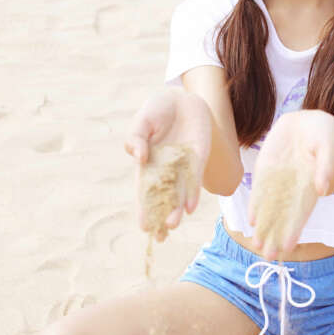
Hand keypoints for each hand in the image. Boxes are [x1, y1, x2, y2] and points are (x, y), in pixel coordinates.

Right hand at [124, 88, 211, 237]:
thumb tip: (138, 157)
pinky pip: (194, 179)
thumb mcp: (141, 122)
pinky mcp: (197, 159)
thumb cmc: (156, 111)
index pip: (144, 192)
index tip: (143, 226)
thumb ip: (136, 138)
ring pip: (179, 193)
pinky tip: (190, 206)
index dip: (144, 209)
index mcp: (147, 164)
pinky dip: (192, 192)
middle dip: (161, 216)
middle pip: (162, 198)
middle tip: (160, 235)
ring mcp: (182, 166)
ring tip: (173, 223)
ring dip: (176, 209)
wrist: (181, 99)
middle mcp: (165, 170)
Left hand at [247, 109, 333, 259]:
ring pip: (271, 208)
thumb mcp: (328, 143)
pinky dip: (257, 206)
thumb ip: (326, 165)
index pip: (302, 212)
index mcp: (310, 184)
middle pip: (284, 216)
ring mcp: (279, 180)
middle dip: (276, 236)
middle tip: (268, 257)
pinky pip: (261, 192)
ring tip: (257, 247)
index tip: (289, 246)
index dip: (295, 229)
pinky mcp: (266, 171)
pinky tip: (253, 222)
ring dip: (265, 227)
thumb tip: (322, 190)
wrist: (305, 119)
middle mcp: (294, 187)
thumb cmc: (322, 131)